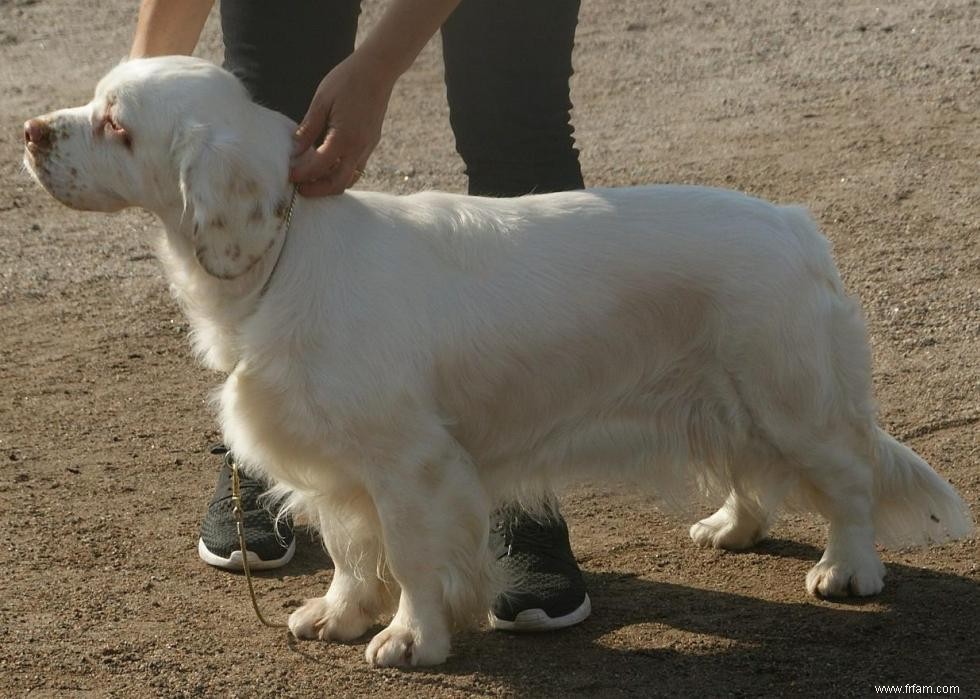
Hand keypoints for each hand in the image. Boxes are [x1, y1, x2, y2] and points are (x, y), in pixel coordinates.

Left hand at [290, 52, 396, 196]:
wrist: (378, 69)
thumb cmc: (347, 80)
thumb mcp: (321, 101)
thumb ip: (309, 129)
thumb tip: (295, 150)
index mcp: (344, 137)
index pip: (319, 166)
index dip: (301, 174)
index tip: (288, 176)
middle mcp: (359, 148)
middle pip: (337, 183)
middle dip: (317, 189)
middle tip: (299, 188)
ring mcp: (368, 147)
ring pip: (349, 178)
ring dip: (330, 183)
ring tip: (312, 179)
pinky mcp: (371, 143)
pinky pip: (356, 167)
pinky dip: (341, 172)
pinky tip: (327, 166)